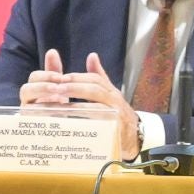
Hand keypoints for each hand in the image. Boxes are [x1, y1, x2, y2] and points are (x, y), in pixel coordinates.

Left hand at [19, 49, 140, 155]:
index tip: (61, 77)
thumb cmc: (117, 114)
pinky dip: (84, 119)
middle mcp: (115, 101)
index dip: (78, 77)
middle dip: (75, 87)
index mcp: (111, 91)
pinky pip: (99, 122)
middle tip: (57, 88)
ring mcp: (117, 114)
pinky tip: (69, 119)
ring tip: (60, 101)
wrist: (136, 137)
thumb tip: (92, 56)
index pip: (95, 79)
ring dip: (77, 102)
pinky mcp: (115, 129)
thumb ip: (98, 77)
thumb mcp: (108, 94)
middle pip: (95, 89)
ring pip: (97, 105)